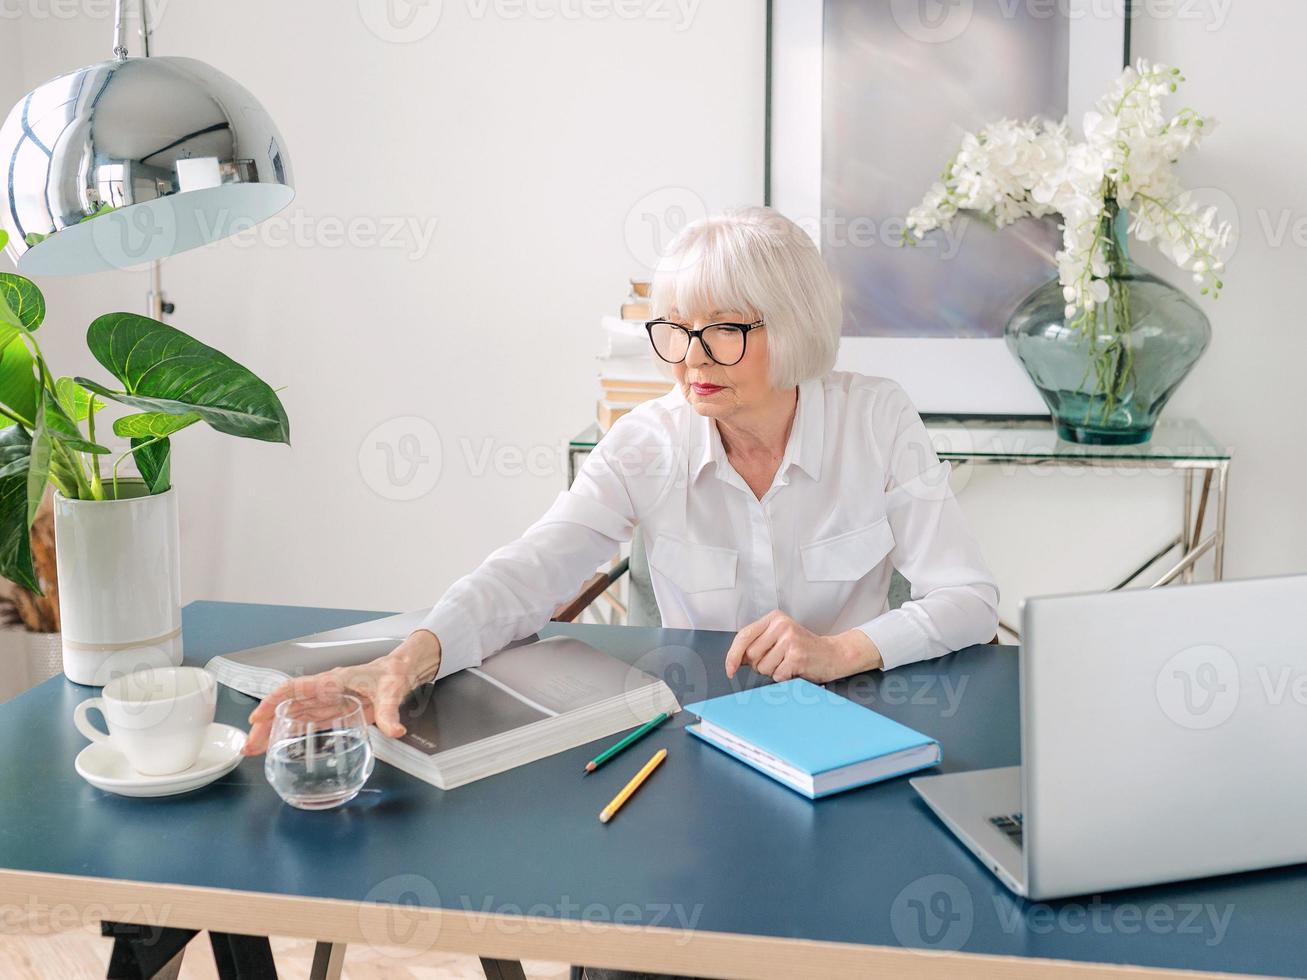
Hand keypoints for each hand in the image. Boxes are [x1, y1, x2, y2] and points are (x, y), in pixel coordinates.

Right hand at [242, 630, 441, 755]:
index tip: (257, 716)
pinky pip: (307, 723)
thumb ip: (391, 712)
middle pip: (287, 706)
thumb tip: (395, 730)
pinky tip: (279, 746)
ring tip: (256, 749)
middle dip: (266, 724)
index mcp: (332, 681)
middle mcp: (324, 692)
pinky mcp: (334, 712)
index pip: (295, 688)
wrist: (401, 672)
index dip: (273, 701)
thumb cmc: (392, 674)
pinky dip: (291, 734)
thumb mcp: (392, 692)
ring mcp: (327, 703)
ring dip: (273, 731)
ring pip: (293, 716)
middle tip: (250, 745)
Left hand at [724, 611, 882, 682]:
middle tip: (777, 661)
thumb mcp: (779, 638)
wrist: (833, 654)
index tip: (730, 670)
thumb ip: (757, 644)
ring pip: (763, 668)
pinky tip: (794, 669)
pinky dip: (783, 677)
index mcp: (774, 618)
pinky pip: (777, 675)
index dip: (733, 655)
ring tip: (787, 664)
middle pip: (751, 655)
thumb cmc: (804, 649)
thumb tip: (734, 660)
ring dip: (773, 672)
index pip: (743, 636)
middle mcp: (781, 625)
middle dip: (759, 665)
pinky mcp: (797, 656)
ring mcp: (790, 639)